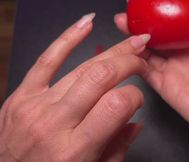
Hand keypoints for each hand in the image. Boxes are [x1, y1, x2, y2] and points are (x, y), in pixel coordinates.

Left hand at [0, 13, 150, 161]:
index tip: (136, 99)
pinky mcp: (22, 96)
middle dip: (128, 62)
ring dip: (112, 52)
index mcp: (75, 150)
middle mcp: (55, 124)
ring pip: (81, 67)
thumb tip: (135, 122)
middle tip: (141, 58)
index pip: (116, 104)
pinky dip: (68, 38)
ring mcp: (36, 106)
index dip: (135, 96)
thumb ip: (116, 148)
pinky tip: (86, 24)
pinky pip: (46, 59)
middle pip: (100, 77)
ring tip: (130, 44)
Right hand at [115, 0, 188, 159]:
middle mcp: (186, 53)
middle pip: (158, 33)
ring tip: (123, 24)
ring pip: (147, 50)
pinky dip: (134, 60)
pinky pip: (145, 71)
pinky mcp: (166, 86)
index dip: (164, 9)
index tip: (151, 1)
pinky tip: (128, 49)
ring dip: (133, 38)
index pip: (178, 19)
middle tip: (130, 11)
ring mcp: (175, 69)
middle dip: (142, 21)